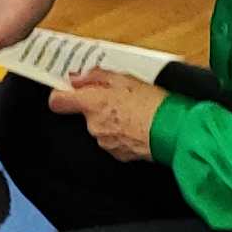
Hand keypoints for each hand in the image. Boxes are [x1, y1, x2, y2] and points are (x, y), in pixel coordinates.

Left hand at [51, 69, 166, 161]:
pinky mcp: (118, 154)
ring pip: (100, 127)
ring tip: (133, 111)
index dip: (61, 95)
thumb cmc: (153, 104)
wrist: (173, 131)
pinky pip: (113, 140)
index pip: (58, 102)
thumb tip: (77, 78)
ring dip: (112, 120)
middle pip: (85, 114)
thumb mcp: (125, 79)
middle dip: (98, 105)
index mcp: (92, 104)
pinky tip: (137, 125)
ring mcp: (105, 142)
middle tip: (119, 97)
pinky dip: (122, 133)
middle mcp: (93, 125)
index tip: (69, 90)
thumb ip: (96, 77)